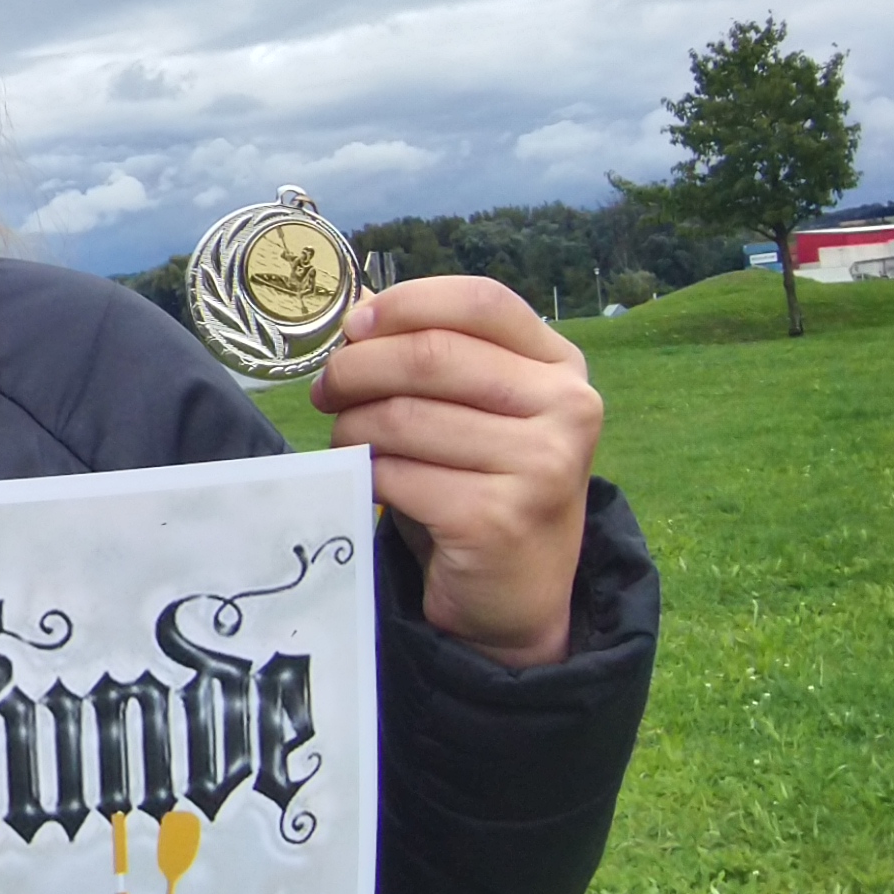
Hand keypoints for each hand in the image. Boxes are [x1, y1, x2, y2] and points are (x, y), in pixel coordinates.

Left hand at [305, 276, 600, 668]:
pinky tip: (369, 483)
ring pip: (403, 417)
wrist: (514, 592)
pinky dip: (366, 475)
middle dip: (357, 369)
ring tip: (348, 441)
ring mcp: (541, 465)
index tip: (355, 327)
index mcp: (560, 366)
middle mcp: (566, 408)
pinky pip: (397, 474)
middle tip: (327, 391)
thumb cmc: (479, 484)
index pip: (480, 300)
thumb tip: (358, 310)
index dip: (405, 304)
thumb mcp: (469, 409)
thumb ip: (429, 353)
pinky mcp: (498, 518)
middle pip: (431, 355)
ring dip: (352, 428)